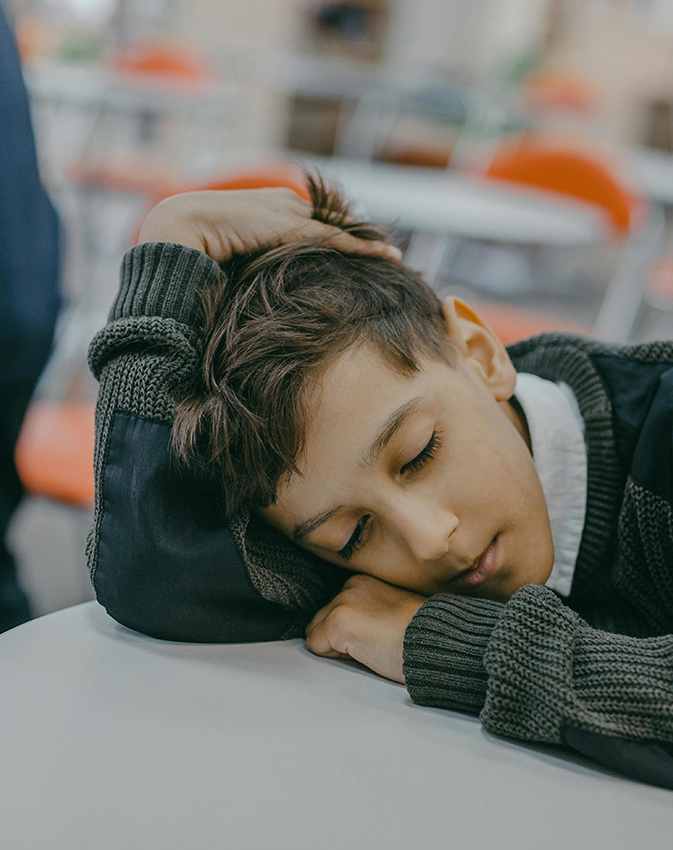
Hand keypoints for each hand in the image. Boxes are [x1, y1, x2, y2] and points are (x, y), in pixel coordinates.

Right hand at [137, 187, 401, 262]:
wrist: (177, 234)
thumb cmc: (194, 254)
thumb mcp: (232, 262)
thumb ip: (252, 268)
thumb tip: (257, 298)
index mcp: (268, 209)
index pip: (313, 223)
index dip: (339, 238)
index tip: (362, 252)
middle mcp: (282, 203)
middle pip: (332, 221)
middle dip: (360, 238)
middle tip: (388, 255)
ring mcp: (287, 211)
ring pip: (339, 227)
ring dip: (368, 243)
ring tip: (395, 257)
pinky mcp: (291, 225)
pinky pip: (336, 238)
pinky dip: (364, 248)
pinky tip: (388, 255)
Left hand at [305, 574, 426, 682]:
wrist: (438, 641)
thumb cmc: (424, 634)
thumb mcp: (393, 611)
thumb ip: (369, 611)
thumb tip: (353, 630)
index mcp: (363, 582)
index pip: (336, 608)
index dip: (351, 630)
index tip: (374, 636)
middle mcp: (350, 587)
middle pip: (322, 619)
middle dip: (339, 637)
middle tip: (373, 644)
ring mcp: (342, 603)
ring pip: (316, 631)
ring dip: (336, 646)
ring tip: (369, 647)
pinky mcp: (338, 623)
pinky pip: (315, 645)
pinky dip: (334, 656)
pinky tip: (363, 652)